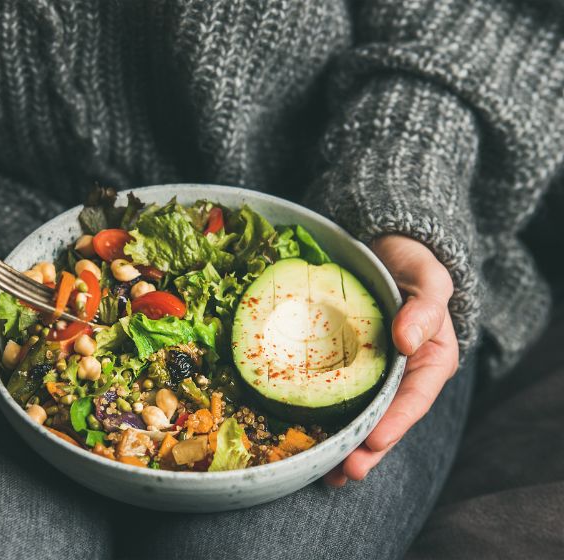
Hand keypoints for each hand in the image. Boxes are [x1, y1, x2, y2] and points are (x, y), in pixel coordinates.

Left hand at [324, 234, 458, 486]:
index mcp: (430, 361)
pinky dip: (323, 420)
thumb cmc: (413, 266)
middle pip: (386, 420)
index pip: (415, 399)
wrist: (386, 252)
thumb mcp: (429, 279)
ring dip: (344, 446)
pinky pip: (336, 396)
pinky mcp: (346, 368)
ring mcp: (373, 375)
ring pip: (361, 417)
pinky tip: (306, 440)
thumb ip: (425, 308)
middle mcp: (402, 376)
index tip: (374, 440)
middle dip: (367, 449)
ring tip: (326, 474)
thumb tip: (407, 340)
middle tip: (344, 472)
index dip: (396, 423)